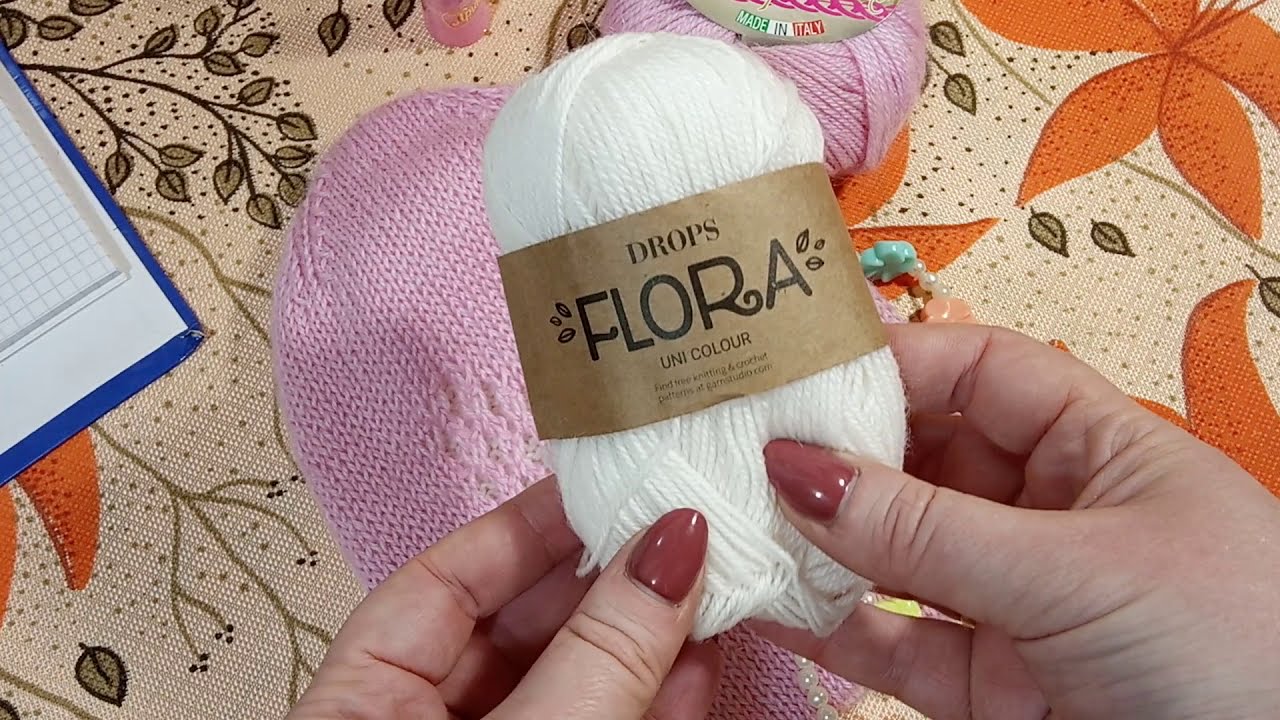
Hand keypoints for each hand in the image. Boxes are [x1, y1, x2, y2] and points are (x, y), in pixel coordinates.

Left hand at [288, 478, 720, 719]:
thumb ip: (595, 657)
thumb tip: (675, 543)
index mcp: (361, 705)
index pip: (440, 585)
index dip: (524, 528)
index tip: (604, 484)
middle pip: (519, 631)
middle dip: (605, 582)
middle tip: (681, 526)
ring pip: (574, 686)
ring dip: (644, 640)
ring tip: (711, 580)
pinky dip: (654, 705)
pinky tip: (701, 662)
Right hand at [756, 323, 1279, 719]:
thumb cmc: (1237, 652)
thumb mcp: (1077, 571)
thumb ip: (928, 530)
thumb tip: (799, 470)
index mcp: (1101, 452)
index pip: (983, 373)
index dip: (898, 361)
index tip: (804, 368)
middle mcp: (1052, 518)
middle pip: (927, 460)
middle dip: (843, 453)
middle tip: (749, 443)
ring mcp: (1016, 605)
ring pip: (899, 556)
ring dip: (825, 541)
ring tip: (741, 516)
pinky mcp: (992, 689)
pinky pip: (896, 645)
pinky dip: (833, 626)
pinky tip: (773, 600)